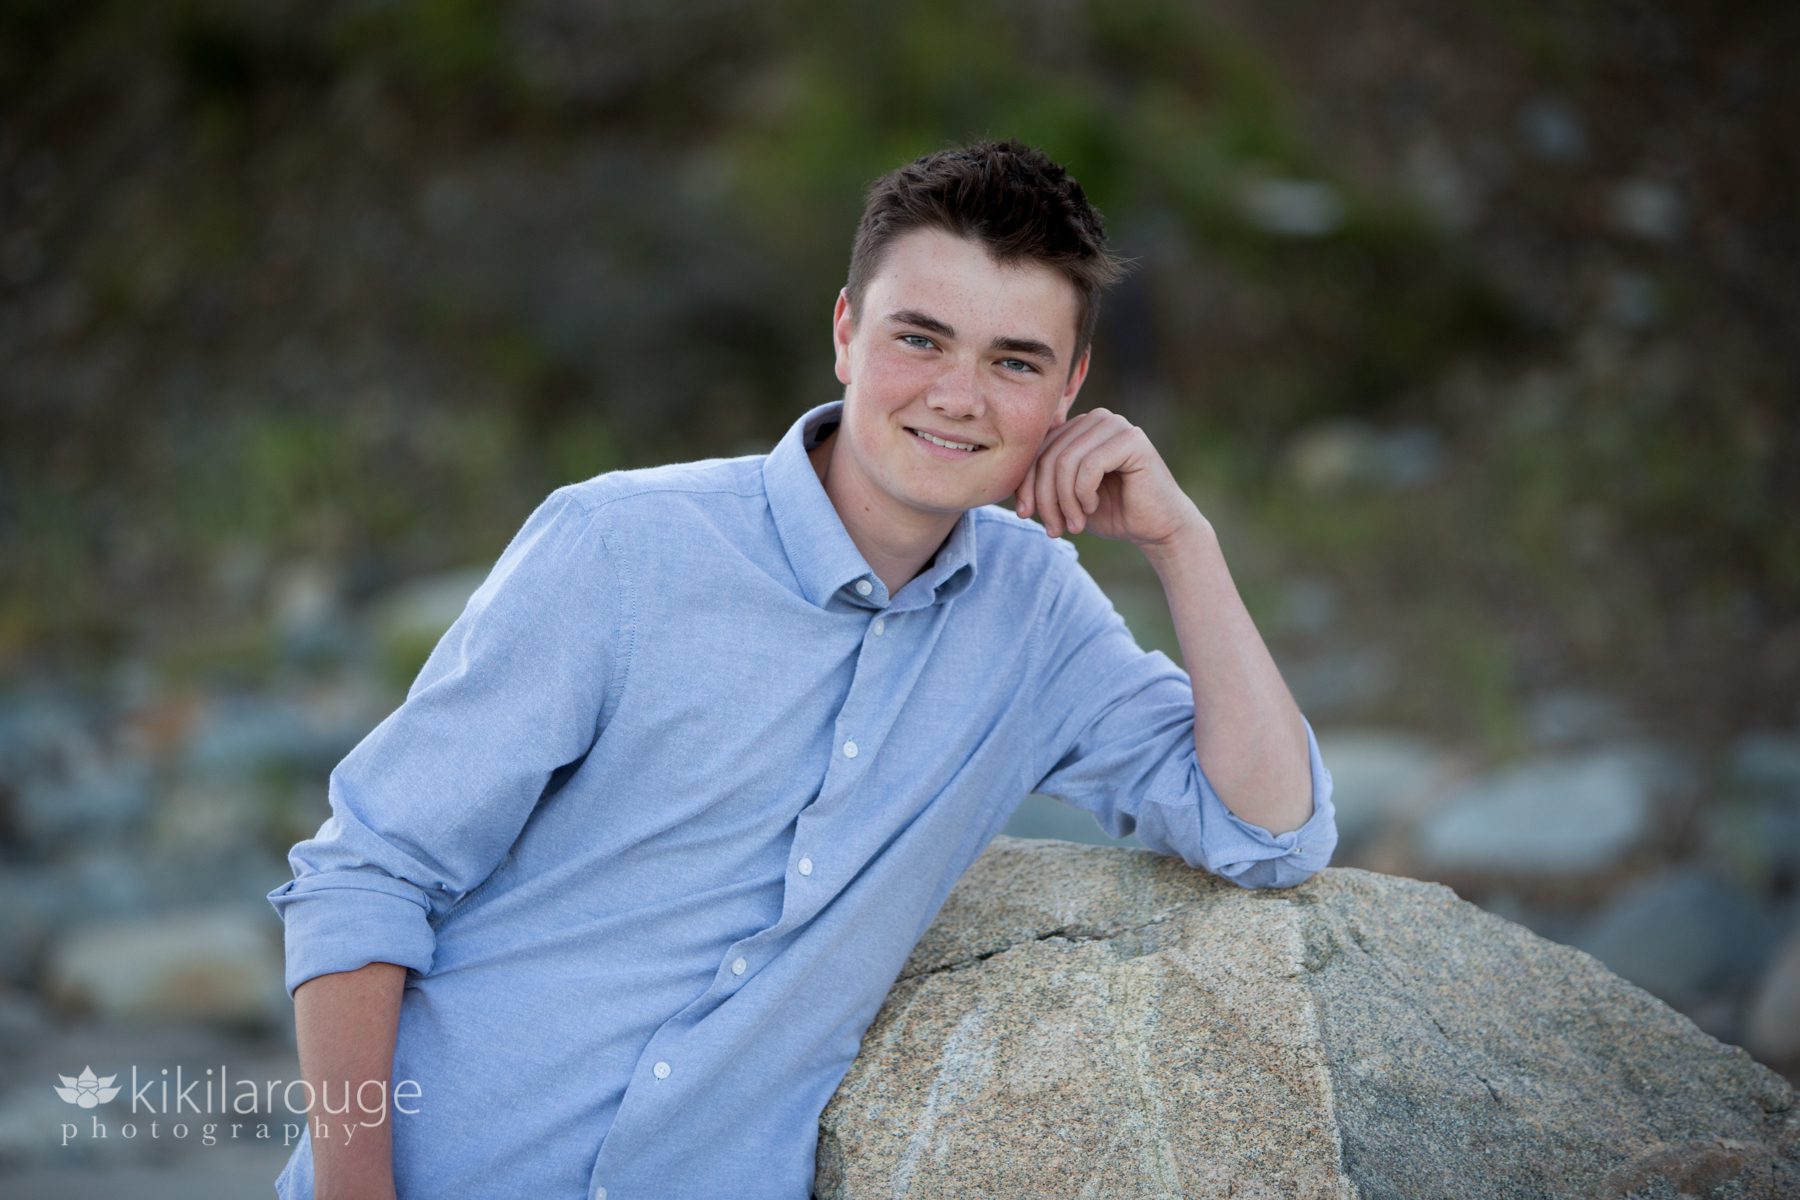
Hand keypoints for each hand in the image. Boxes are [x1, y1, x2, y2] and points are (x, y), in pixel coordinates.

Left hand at [1013, 408, 1208, 549]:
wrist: (1157, 528)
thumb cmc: (1112, 512)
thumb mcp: (1066, 496)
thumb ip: (1042, 479)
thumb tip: (1005, 478)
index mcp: (1078, 428)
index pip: (1036, 449)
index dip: (1026, 483)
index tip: (1026, 515)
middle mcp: (1096, 418)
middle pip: (1048, 455)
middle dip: (1045, 498)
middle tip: (1054, 529)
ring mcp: (1115, 425)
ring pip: (1065, 462)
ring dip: (1064, 501)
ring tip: (1074, 525)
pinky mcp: (1132, 439)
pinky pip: (1088, 466)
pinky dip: (1083, 494)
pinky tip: (1092, 508)